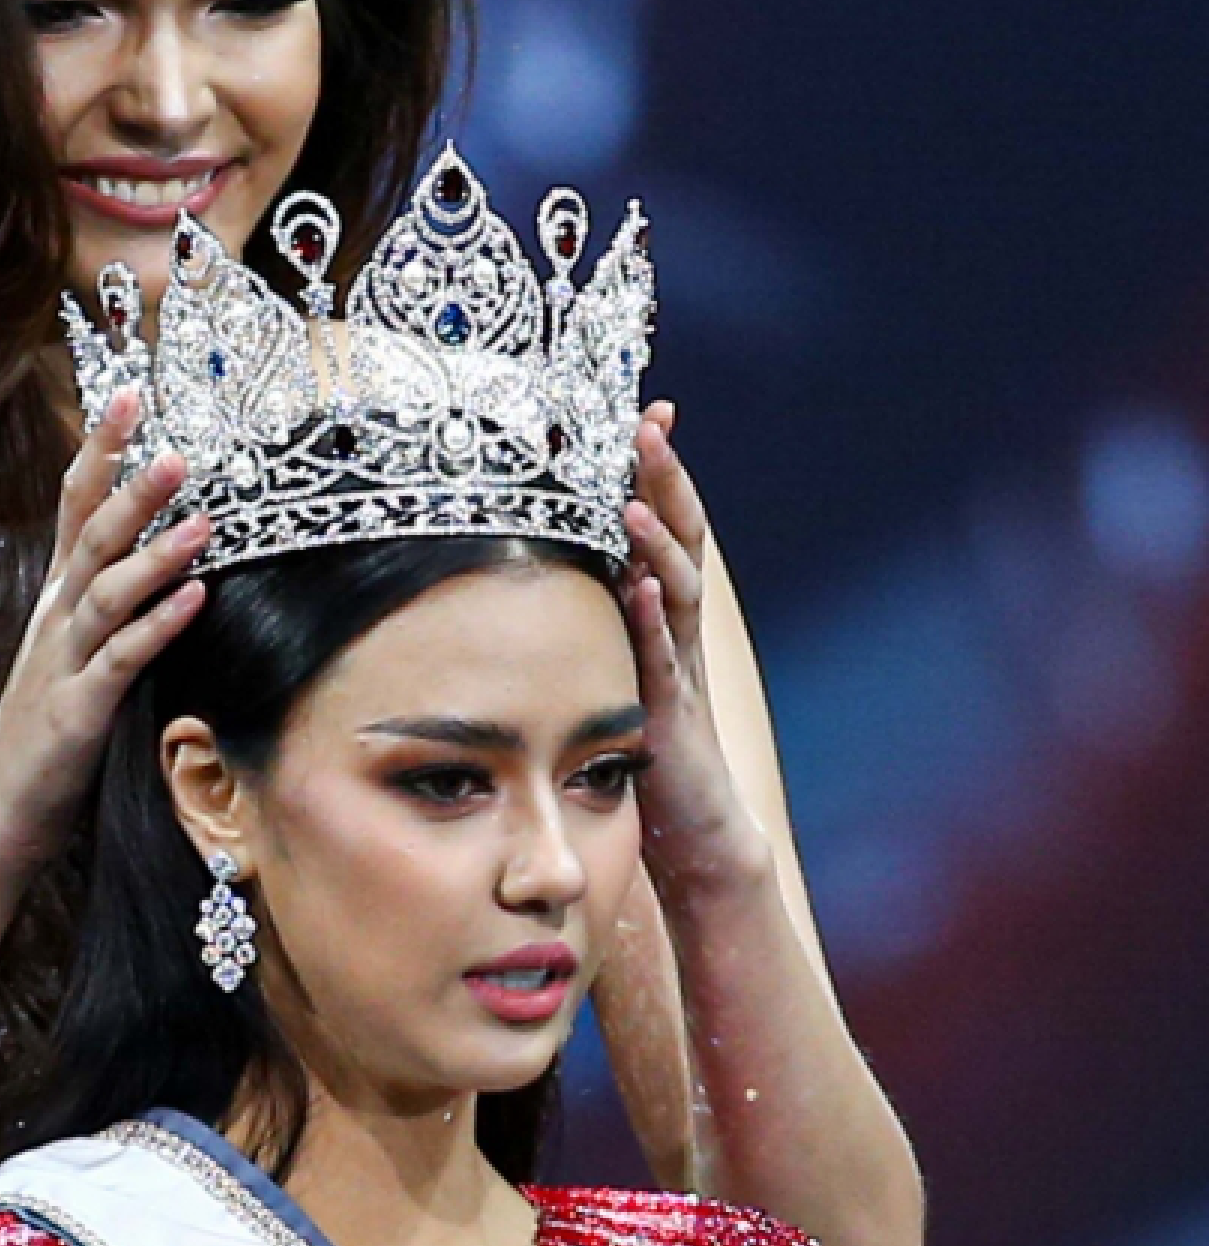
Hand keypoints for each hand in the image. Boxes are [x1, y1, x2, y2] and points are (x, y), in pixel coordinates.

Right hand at [0, 392, 209, 869]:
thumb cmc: (47, 729)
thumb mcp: (77, 650)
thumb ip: (110, 601)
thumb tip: (165, 552)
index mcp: (58, 597)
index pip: (74, 505)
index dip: (99, 450)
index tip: (129, 394)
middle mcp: (56, 618)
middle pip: (90, 536)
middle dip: (131, 487)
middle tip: (176, 446)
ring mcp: (63, 662)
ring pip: (106, 592)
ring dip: (155, 552)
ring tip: (204, 519)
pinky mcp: (77, 711)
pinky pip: (122, 660)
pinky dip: (159, 625)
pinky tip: (196, 598)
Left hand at [623, 404, 770, 897]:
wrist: (698, 834)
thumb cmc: (648, 755)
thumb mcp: (613, 675)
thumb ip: (597, 626)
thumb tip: (547, 577)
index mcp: (661, 617)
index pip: (666, 528)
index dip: (658, 471)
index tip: (648, 410)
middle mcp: (676, 633)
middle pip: (682, 540)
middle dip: (665, 480)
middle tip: (648, 423)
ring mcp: (679, 671)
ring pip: (676, 592)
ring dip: (658, 543)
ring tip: (634, 499)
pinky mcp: (671, 717)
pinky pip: (660, 661)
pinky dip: (650, 621)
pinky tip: (639, 587)